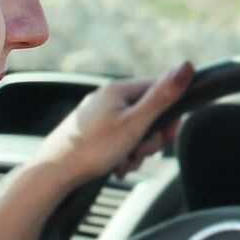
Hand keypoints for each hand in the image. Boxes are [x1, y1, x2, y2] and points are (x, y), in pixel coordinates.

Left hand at [34, 61, 192, 183]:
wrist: (52, 173)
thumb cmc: (93, 149)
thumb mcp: (135, 123)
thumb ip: (162, 96)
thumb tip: (186, 65)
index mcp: (118, 89)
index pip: (159, 88)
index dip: (169, 113)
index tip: (168, 134)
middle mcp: (107, 97)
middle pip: (147, 112)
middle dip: (150, 137)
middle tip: (140, 153)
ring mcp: (97, 114)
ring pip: (133, 128)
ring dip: (136, 149)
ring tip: (124, 163)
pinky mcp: (90, 131)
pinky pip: (118, 138)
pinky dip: (122, 153)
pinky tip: (116, 166)